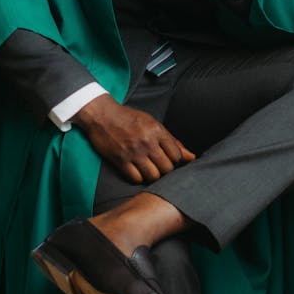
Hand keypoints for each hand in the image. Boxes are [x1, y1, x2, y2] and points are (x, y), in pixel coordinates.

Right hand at [73, 94, 195, 182]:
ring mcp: (133, 152)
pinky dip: (138, 178)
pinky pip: (136, 178)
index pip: (176, 156)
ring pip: (153, 176)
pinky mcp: (120, 160)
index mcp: (157, 130)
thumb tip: (191, 157)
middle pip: (166, 168)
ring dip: (153, 175)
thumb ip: (172, 141)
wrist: (102, 115)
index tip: (168, 158)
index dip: (175, 160)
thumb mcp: (153, 123)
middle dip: (165, 170)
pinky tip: (137, 170)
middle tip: (158, 165)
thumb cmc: (129, 118)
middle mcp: (147, 142)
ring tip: (149, 169)